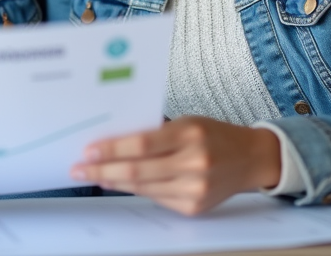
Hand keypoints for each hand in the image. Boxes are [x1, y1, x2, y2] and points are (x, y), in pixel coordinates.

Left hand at [70, 116, 281, 215]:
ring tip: (93, 176)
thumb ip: (155, 133)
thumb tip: (114, 144)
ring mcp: (195, 189)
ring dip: (113, 182)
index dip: (111, 149)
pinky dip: (135, 191)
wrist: (251, 158)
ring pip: (143, 188)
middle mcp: (194, 163)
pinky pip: (156, 199)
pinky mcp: (194, 208)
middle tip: (79, 168)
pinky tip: (118, 184)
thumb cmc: (214, 134)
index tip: (89, 150)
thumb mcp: (187, 122)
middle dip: (102, 170)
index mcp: (190, 134)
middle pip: (137, 170)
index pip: (141, 143)